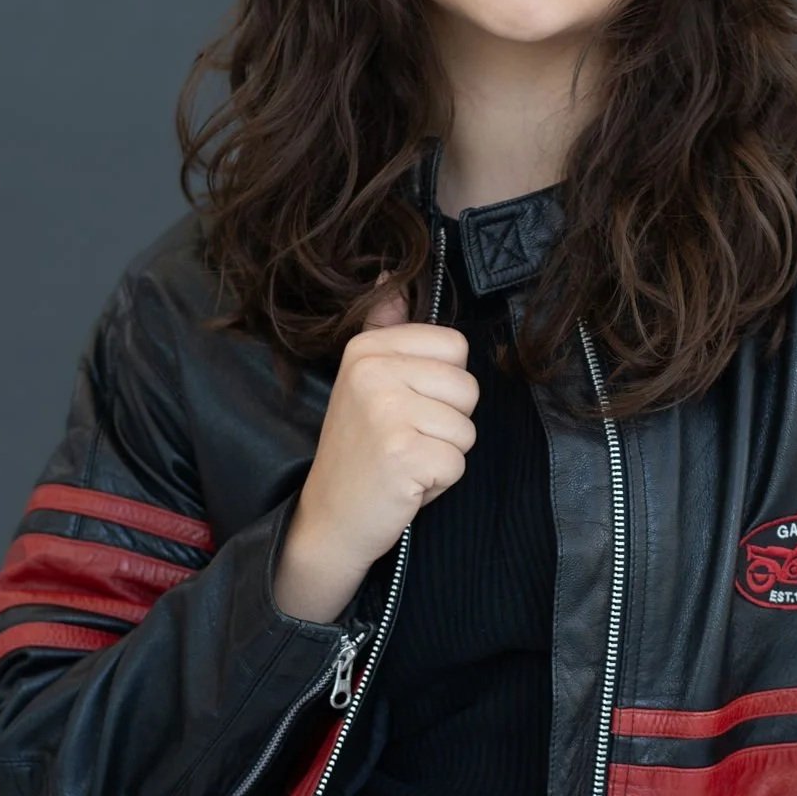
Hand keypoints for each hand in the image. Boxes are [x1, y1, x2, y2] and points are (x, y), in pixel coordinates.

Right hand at [276, 267, 479, 604]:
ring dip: (443, 455)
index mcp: (367, 348)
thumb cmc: (360, 453)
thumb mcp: (367, 382)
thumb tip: (390, 275)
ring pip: (466, 429)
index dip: (442, 386)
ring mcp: (386, 411)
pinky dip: (439, 483)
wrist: (329, 520)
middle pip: (468, 388)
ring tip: (403, 461)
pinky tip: (404, 483)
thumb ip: (387, 329)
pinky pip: (458, 463)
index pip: (455, 347)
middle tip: (404, 441)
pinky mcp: (402, 453)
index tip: (405, 407)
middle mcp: (373, 371)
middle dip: (448, 424)